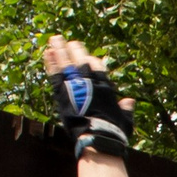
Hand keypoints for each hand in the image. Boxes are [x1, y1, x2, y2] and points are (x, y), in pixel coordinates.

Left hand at [44, 35, 135, 158]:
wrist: (97, 137)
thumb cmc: (113, 131)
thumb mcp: (125, 119)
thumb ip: (126, 108)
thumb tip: (130, 101)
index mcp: (104, 86)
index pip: (96, 65)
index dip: (90, 60)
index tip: (86, 56)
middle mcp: (89, 81)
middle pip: (80, 59)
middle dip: (74, 49)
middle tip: (67, 41)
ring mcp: (75, 85)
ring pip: (66, 62)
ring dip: (59, 49)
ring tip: (54, 38)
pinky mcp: (62, 92)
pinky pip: (55, 73)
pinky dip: (51, 62)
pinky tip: (47, 52)